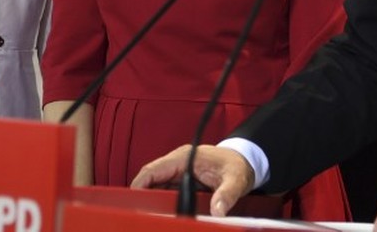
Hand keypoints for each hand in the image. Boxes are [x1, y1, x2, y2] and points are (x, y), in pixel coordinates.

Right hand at [131, 144, 254, 216]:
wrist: (243, 161)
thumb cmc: (237, 165)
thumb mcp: (235, 180)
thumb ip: (226, 195)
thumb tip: (217, 211)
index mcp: (185, 158)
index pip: (153, 170)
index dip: (139, 185)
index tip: (132, 202)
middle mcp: (178, 164)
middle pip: (151, 180)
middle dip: (143, 198)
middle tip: (140, 216)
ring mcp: (179, 173)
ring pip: (156, 188)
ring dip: (152, 202)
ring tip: (150, 218)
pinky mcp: (182, 181)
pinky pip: (166, 192)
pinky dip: (162, 204)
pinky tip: (163, 216)